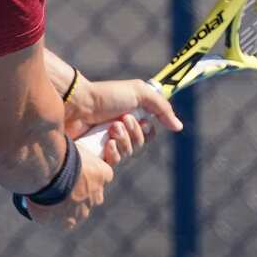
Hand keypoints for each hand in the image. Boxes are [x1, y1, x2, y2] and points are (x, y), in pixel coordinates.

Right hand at [25, 141, 112, 229]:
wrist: (51, 172)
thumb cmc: (61, 151)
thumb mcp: (72, 140)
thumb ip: (73, 137)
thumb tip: (64, 116)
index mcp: (103, 174)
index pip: (100, 176)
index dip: (87, 172)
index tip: (73, 168)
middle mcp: (97, 195)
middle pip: (90, 195)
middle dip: (78, 191)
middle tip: (59, 182)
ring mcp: (83, 211)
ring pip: (77, 210)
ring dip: (66, 204)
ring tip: (49, 195)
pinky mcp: (68, 222)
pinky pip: (63, 222)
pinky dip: (55, 217)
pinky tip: (43, 208)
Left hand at [66, 78, 183, 165]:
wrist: (78, 105)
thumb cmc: (106, 96)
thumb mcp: (139, 93)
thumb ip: (162, 107)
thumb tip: (178, 127)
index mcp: (130, 117)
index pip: (148, 134)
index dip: (147, 131)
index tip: (142, 121)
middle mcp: (119, 131)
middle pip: (140, 145)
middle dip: (134, 133)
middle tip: (122, 120)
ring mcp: (107, 143)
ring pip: (129, 154)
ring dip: (123, 140)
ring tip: (111, 128)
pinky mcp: (97, 155)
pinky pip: (115, 163)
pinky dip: (113, 152)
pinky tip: (106, 143)